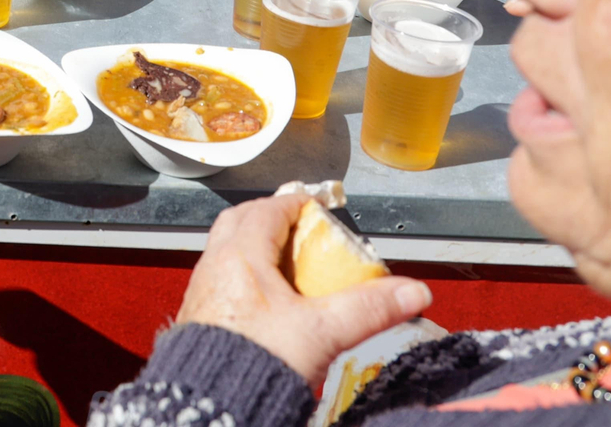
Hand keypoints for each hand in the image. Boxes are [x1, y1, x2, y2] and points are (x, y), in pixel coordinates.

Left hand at [176, 196, 432, 388]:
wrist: (214, 407)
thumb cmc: (253, 364)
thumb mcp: (323, 331)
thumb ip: (368, 308)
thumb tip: (409, 293)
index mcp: (239, 256)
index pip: (268, 209)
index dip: (297, 203)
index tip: (319, 207)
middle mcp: (215, 267)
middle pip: (242, 222)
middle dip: (274, 220)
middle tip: (304, 232)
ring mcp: (203, 292)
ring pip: (229, 252)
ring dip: (259, 250)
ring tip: (292, 269)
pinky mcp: (201, 318)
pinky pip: (224, 281)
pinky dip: (248, 278)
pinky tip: (270, 304)